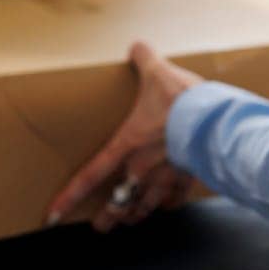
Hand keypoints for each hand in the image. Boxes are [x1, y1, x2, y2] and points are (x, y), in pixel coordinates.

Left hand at [46, 40, 202, 231]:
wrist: (215, 120)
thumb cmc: (181, 100)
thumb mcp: (157, 71)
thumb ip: (143, 58)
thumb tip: (136, 45)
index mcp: (126, 145)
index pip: (90, 175)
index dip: (69, 197)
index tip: (54, 216)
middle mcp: (142, 169)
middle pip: (118, 203)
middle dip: (108, 217)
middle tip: (101, 225)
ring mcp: (165, 178)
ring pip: (144, 207)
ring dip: (135, 215)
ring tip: (129, 221)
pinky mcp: (188, 179)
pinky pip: (176, 199)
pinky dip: (170, 204)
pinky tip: (168, 205)